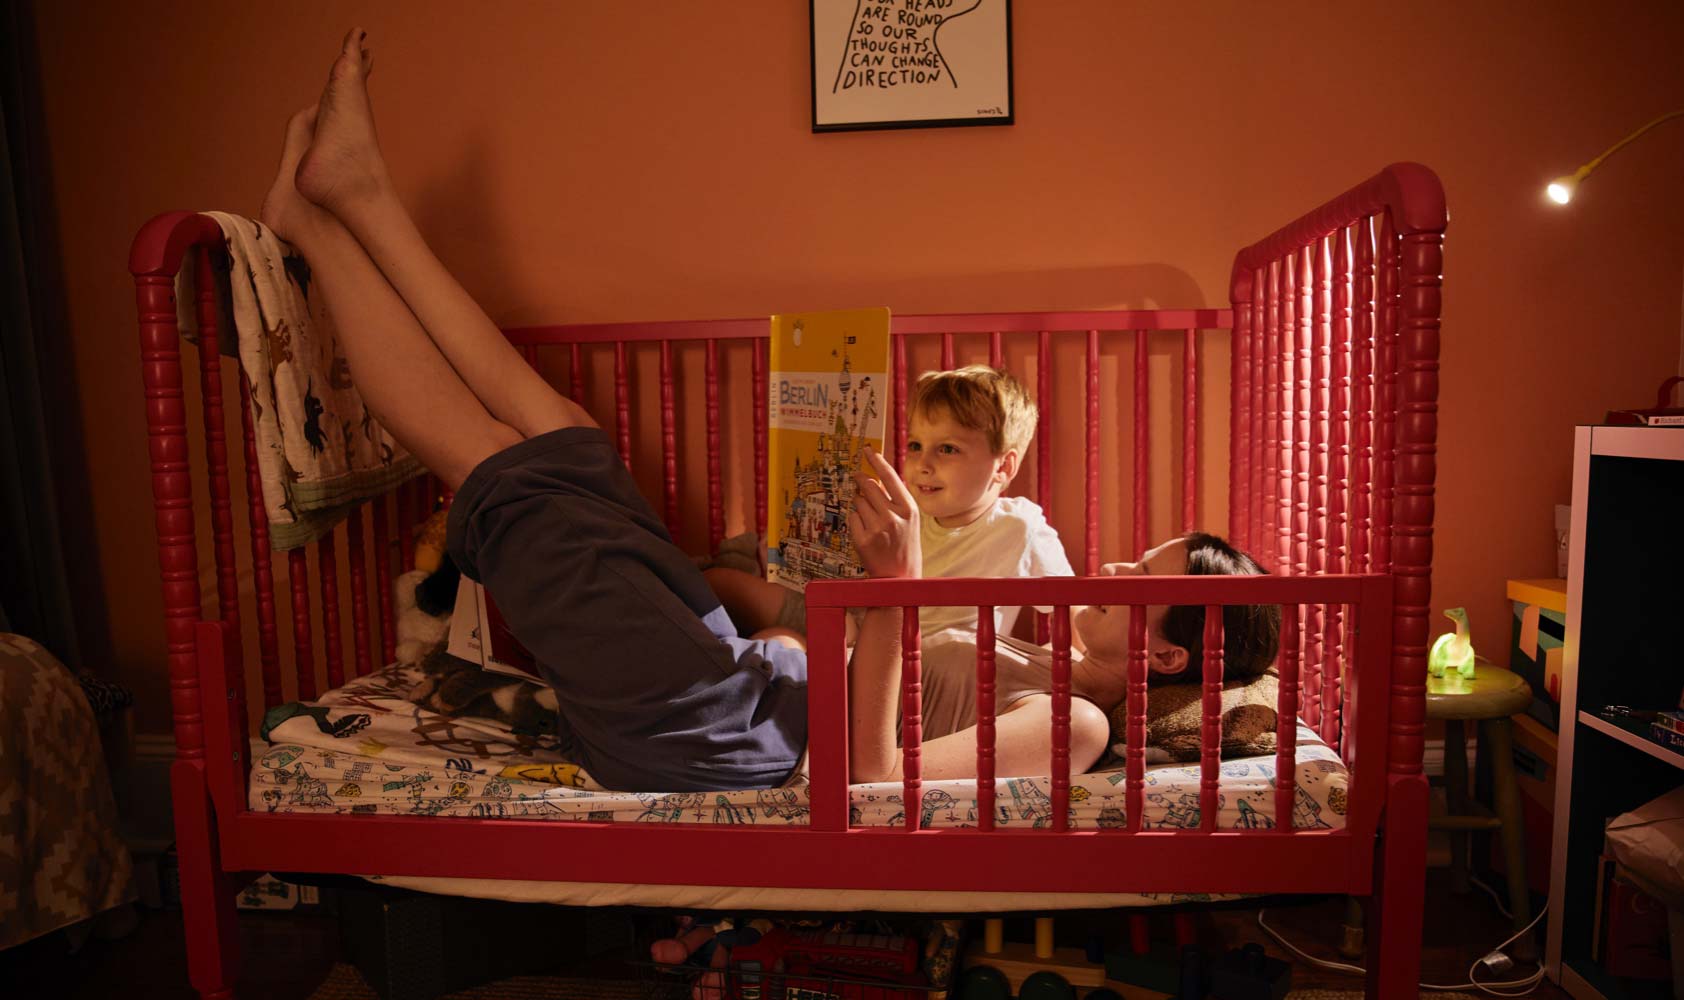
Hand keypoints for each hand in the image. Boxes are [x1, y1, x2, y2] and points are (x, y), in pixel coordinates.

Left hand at [847, 446, 920, 578]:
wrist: (900, 579)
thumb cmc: (906, 547)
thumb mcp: (910, 521)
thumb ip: (897, 500)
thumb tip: (879, 479)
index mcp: (908, 509)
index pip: (890, 477)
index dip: (877, 461)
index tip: (867, 451)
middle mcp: (893, 516)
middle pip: (869, 486)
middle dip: (861, 481)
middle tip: (858, 478)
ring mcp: (877, 528)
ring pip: (858, 501)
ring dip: (860, 504)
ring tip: (870, 519)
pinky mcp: (862, 539)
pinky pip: (852, 518)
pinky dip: (856, 521)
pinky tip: (866, 531)